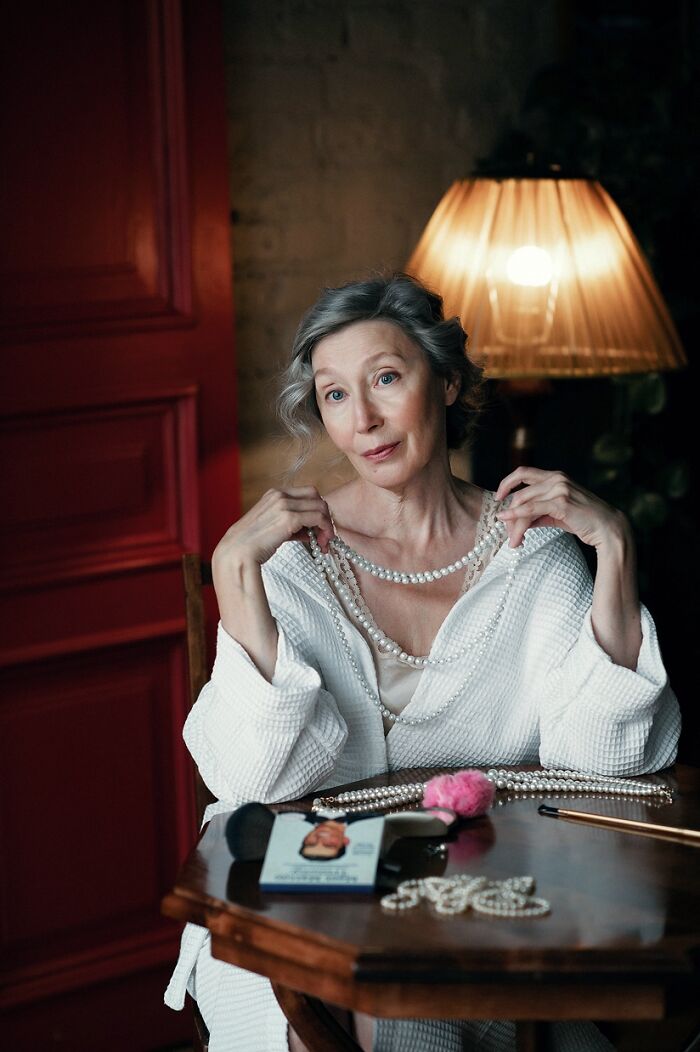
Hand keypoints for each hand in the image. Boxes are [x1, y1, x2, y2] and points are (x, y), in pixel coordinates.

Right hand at [212, 486, 334, 573]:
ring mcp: (284, 504)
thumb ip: (292, 526)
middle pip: (316, 496)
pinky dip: (325, 529)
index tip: (318, 527)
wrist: (237, 552)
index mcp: (274, 493)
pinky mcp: (289, 518)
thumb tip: (311, 532)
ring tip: (324, 543)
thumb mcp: (273, 528)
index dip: (316, 509)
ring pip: (320, 506)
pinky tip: (322, 543)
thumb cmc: (252, 544)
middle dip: (325, 514)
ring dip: (327, 525)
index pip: (307, 493)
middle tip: (326, 534)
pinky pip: (318, 518)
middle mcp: (280, 494)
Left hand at [494, 467, 627, 549]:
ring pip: (524, 504)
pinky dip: (517, 517)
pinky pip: (532, 509)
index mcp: (556, 476)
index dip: (507, 482)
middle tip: (506, 532)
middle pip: (520, 493)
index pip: (523, 472)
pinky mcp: (562, 503)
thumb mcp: (558, 513)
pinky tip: (510, 526)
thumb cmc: (584, 520)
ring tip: (514, 541)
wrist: (607, 528)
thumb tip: (517, 520)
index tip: (498, 497)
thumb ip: (539, 512)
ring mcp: (560, 489)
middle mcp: (557, 479)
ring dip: (514, 524)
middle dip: (510, 514)